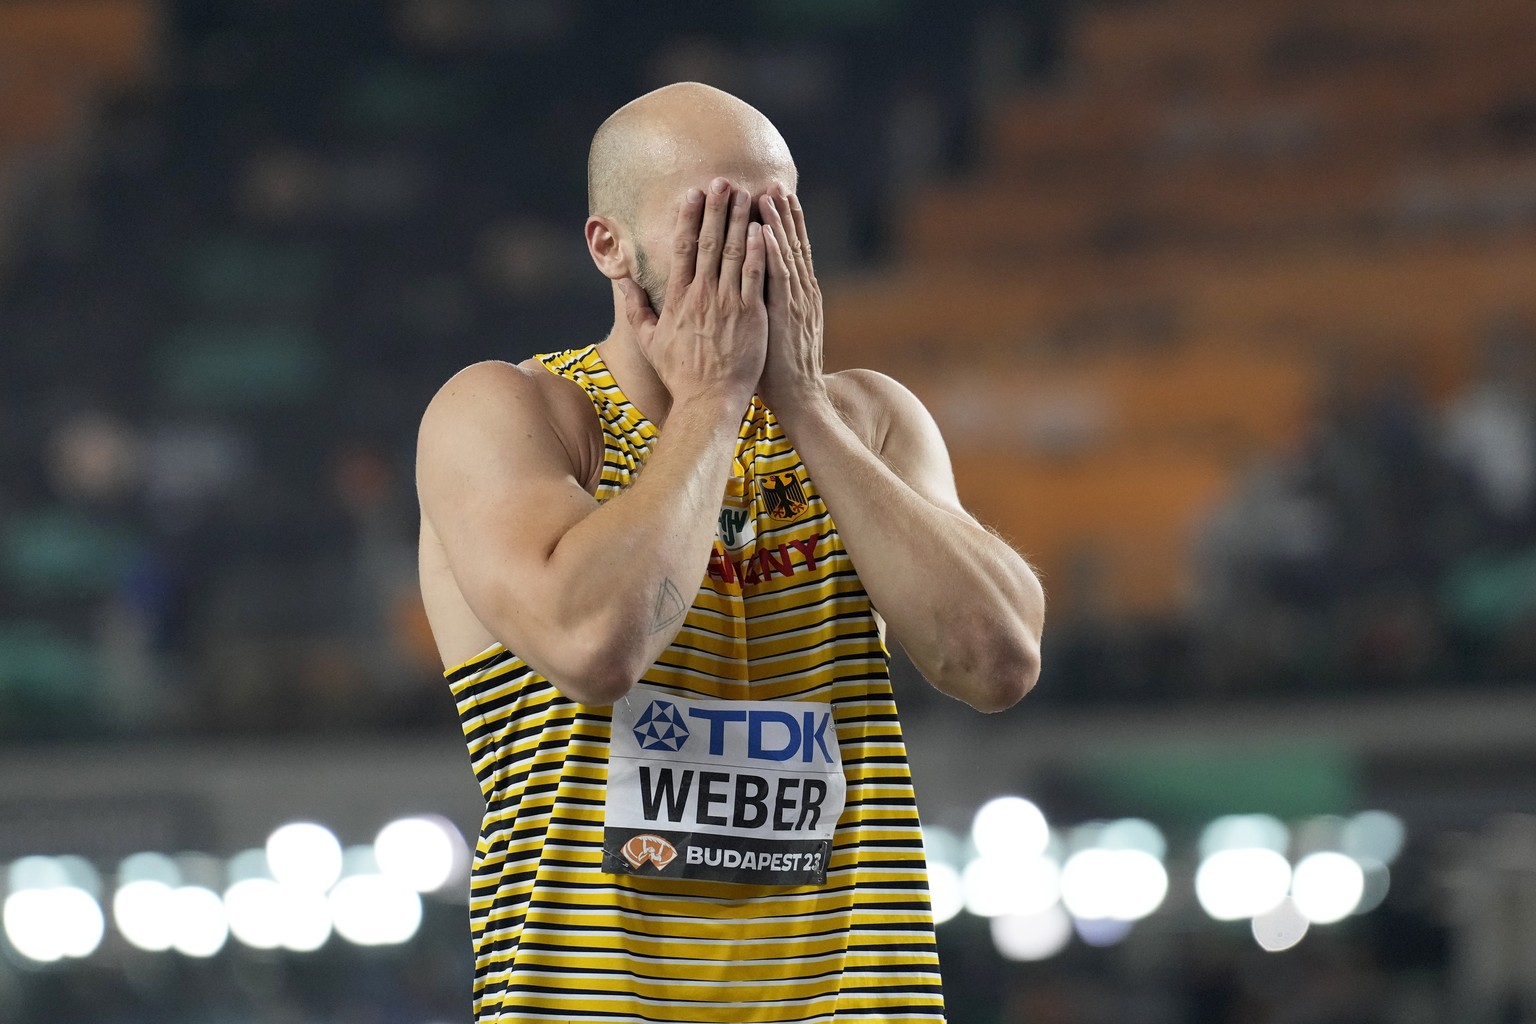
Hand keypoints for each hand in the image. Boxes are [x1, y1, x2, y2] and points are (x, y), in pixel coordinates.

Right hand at [617, 177, 766, 410]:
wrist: (708, 400)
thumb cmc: (680, 373)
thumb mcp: (649, 340)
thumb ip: (635, 306)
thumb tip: (621, 280)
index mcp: (678, 298)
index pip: (683, 248)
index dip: (689, 218)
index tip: (694, 194)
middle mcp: (701, 295)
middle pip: (708, 242)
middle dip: (716, 209)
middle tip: (723, 181)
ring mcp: (727, 304)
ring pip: (733, 253)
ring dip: (740, 221)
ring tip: (747, 195)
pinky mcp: (750, 315)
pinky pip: (754, 276)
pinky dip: (758, 251)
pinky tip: (763, 229)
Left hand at [758, 184, 827, 412]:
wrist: (798, 397)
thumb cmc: (778, 371)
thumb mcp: (775, 332)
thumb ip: (767, 308)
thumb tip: (753, 291)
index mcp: (797, 296)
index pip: (791, 252)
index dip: (783, 224)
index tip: (773, 197)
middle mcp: (801, 293)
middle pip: (791, 244)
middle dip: (783, 214)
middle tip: (773, 183)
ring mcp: (796, 302)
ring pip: (786, 253)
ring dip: (777, 223)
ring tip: (767, 194)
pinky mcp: (786, 314)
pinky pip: (778, 277)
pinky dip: (771, 251)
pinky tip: (762, 230)